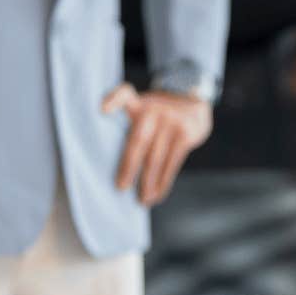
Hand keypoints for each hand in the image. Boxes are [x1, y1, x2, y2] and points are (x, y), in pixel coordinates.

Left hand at [103, 84, 212, 204]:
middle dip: (129, 167)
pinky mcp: (186, 134)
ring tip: (143, 200)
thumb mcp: (142, 106)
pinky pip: (172, 162)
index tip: (102, 110)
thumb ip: (128, 123)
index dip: (113, 100)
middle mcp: (154, 110)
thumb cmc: (158, 112)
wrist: (193, 100)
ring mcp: (172, 121)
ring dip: (148, 182)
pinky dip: (164, 181)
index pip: (124, 94)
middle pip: (138, 141)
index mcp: (139, 104)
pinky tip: (158, 193)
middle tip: (121, 187)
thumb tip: (109, 160)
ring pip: (156, 157)